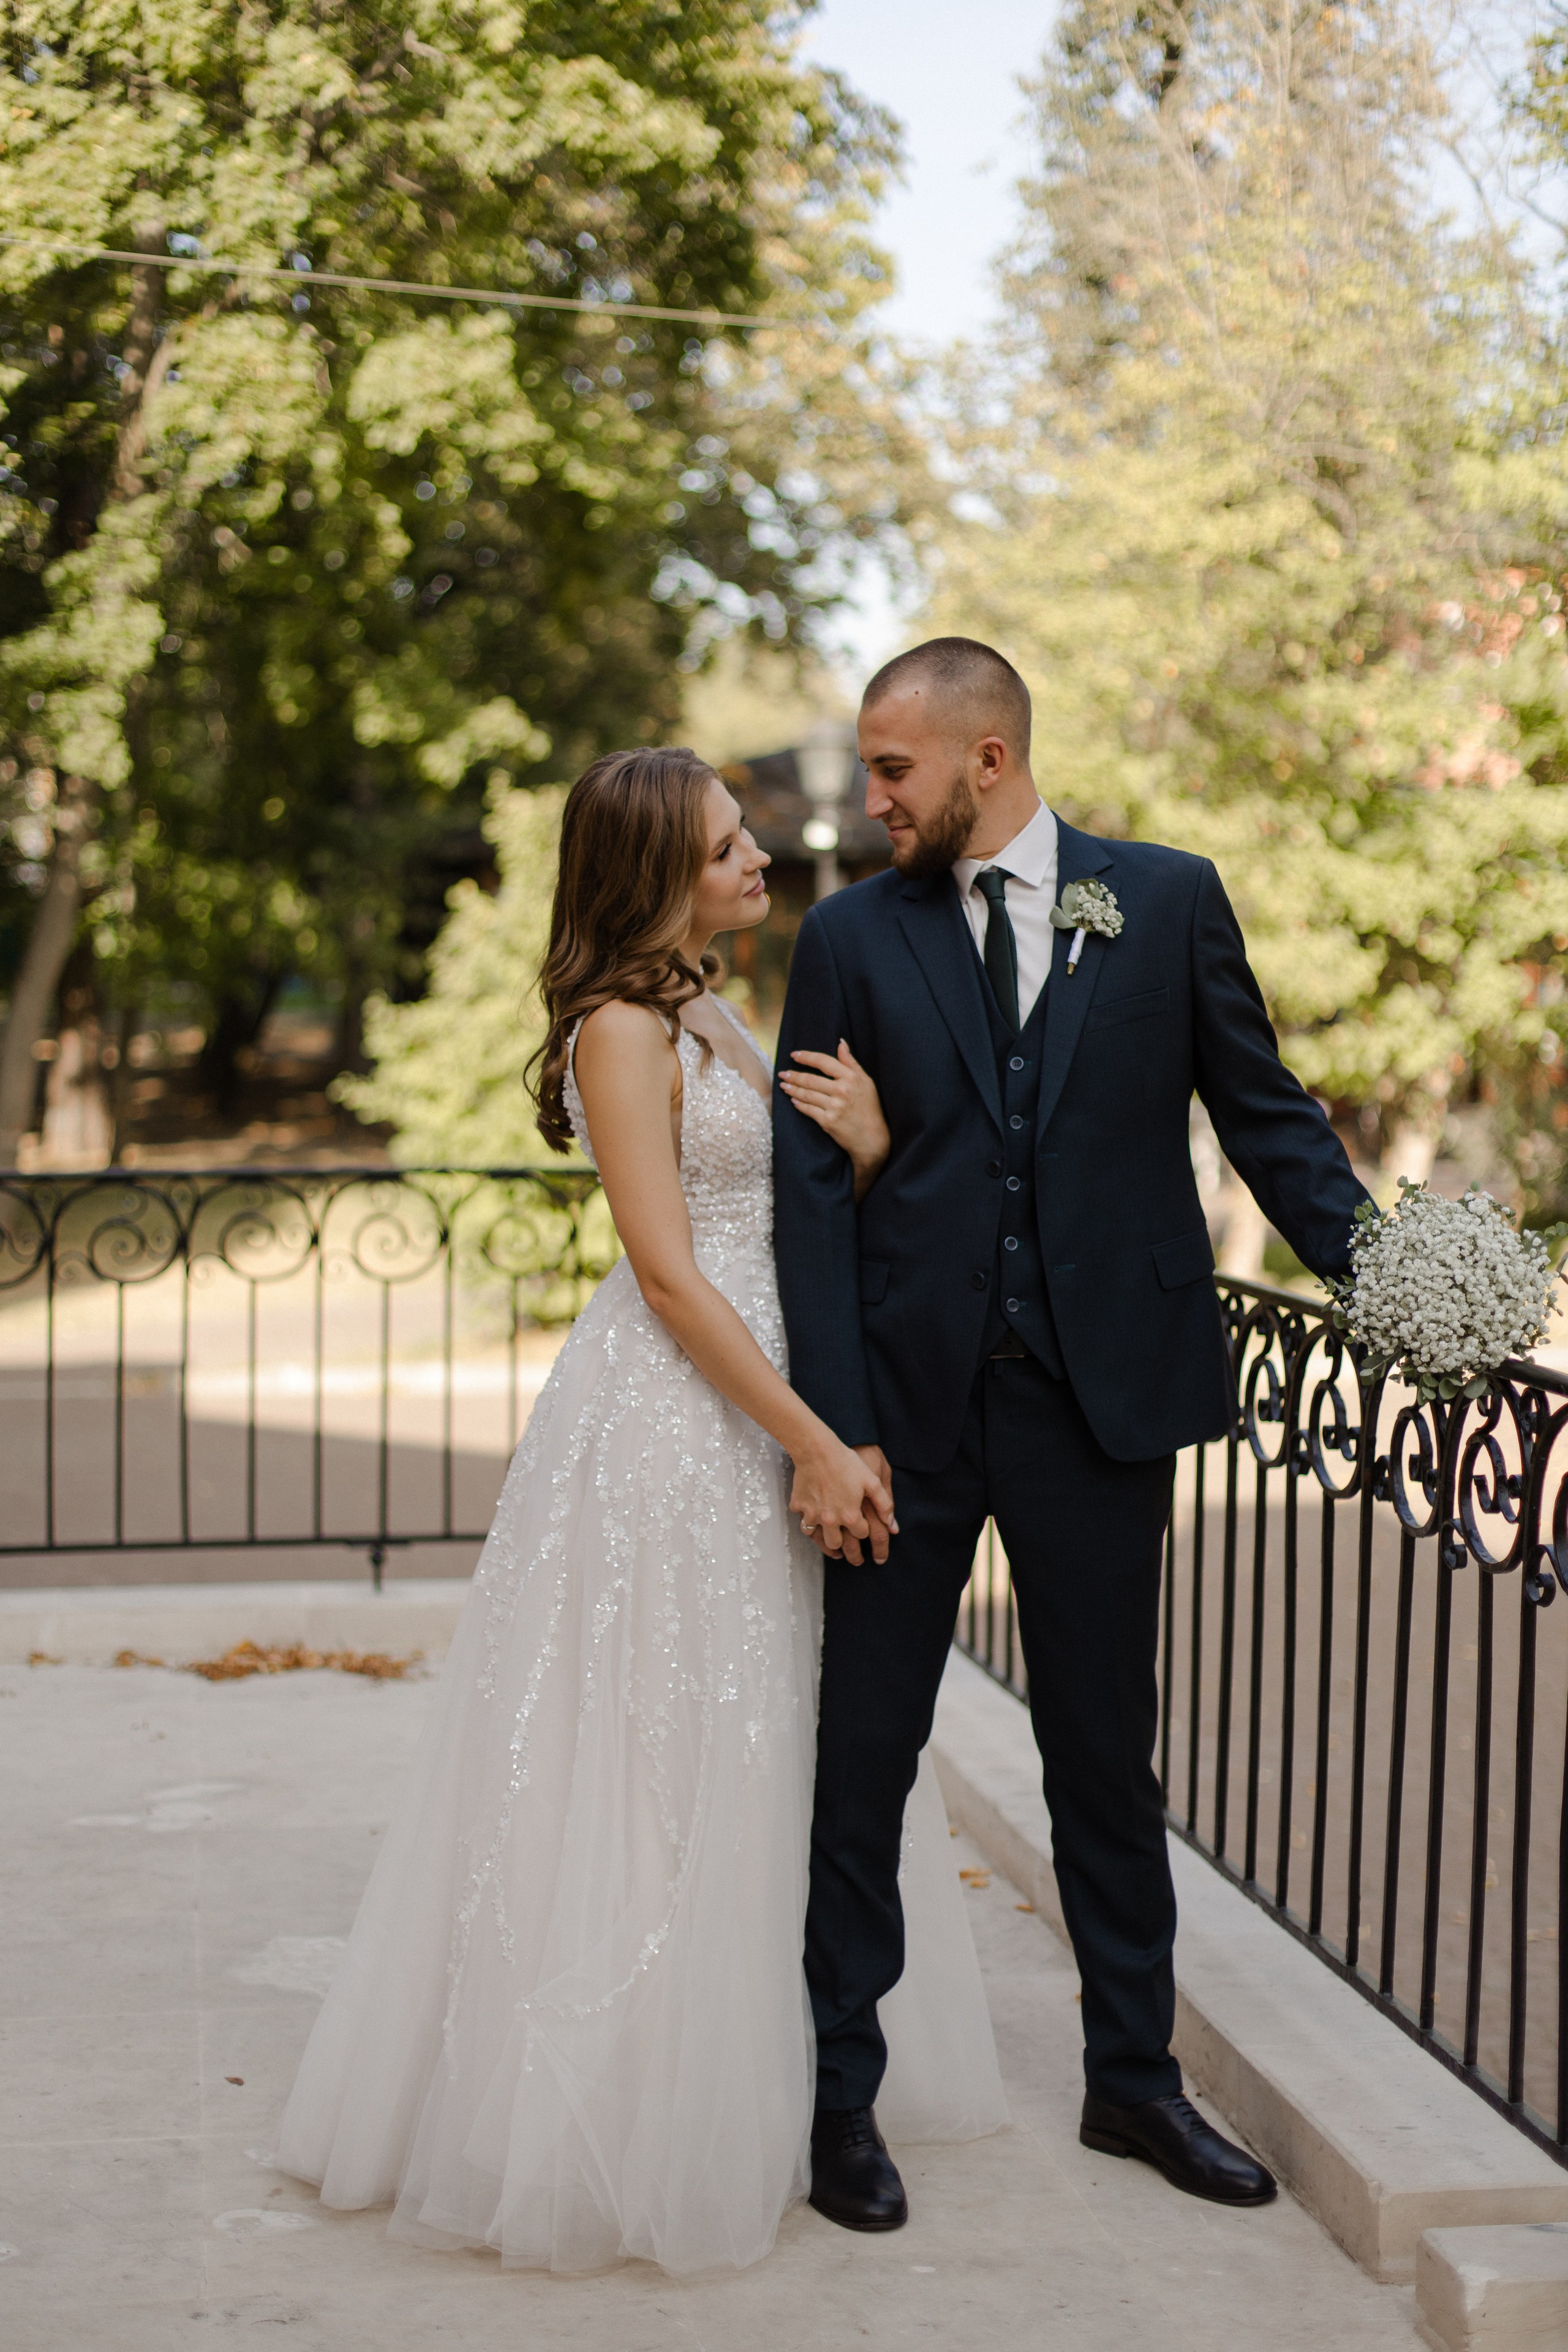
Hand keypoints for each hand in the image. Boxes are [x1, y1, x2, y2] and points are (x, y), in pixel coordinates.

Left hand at [779, 1042, 889, 1199]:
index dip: (806, 1057)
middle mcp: (842, 1090)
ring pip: (806, 1094)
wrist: (873, 1139)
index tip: (794, 1055)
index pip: (823, 1062)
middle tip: (783, 1073)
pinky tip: (793, 1100)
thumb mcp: (866, 1082)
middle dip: (793, 1075)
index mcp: (851, 1077)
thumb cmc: (870, 1108)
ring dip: (792, 1089)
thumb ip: (851, 1062)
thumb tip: (841, 1042)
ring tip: (784, 1086)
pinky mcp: (828, 1121)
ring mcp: (834, 1107)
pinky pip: (808, 1110)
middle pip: (811, 1079)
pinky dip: (798, 1104)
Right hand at [791, 1435, 897, 1565]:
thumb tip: (893, 1526)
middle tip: (854, 1559)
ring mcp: (813, 1515)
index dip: (865, 1532)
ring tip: (835, 1551)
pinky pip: (803, 1523)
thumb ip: (884, 1505)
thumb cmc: (846, 1462)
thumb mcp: (872, 1481)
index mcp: (851, 1515)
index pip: (862, 1534)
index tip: (865, 1530)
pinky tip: (815, 1525)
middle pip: (840, 1544)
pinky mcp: (799, 1507)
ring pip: (820, 1540)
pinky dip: (809, 1527)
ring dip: (828, 1546)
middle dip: (849, 1552)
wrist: (816, 1449)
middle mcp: (831, 1520)